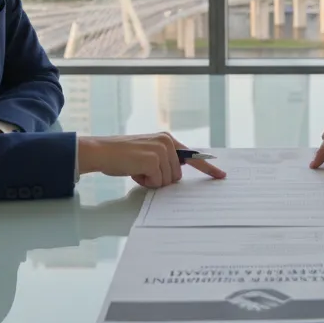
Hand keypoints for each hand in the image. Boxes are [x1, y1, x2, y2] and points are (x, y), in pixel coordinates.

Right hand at [78, 132, 225, 187]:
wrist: (101, 151)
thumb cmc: (121, 155)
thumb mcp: (147, 153)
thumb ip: (164, 160)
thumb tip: (176, 175)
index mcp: (167, 139)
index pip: (193, 156)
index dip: (208, 168)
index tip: (221, 176)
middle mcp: (167, 142)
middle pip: (177, 176)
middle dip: (160, 179)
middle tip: (142, 170)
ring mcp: (161, 150)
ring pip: (167, 181)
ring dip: (151, 181)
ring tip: (136, 169)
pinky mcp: (153, 159)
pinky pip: (157, 182)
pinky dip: (145, 182)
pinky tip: (134, 171)